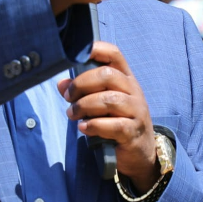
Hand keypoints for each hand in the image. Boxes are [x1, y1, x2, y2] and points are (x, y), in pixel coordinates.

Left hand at [57, 41, 159, 192]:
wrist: (140, 152)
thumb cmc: (117, 120)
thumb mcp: (100, 103)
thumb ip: (82, 91)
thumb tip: (62, 84)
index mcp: (125, 78)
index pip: (114, 54)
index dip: (96, 49)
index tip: (76, 55)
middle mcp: (133, 90)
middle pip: (107, 75)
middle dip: (81, 84)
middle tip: (69, 97)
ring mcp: (136, 111)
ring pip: (110, 99)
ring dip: (84, 106)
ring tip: (73, 114)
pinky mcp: (133, 132)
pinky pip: (114, 125)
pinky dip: (94, 125)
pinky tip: (84, 128)